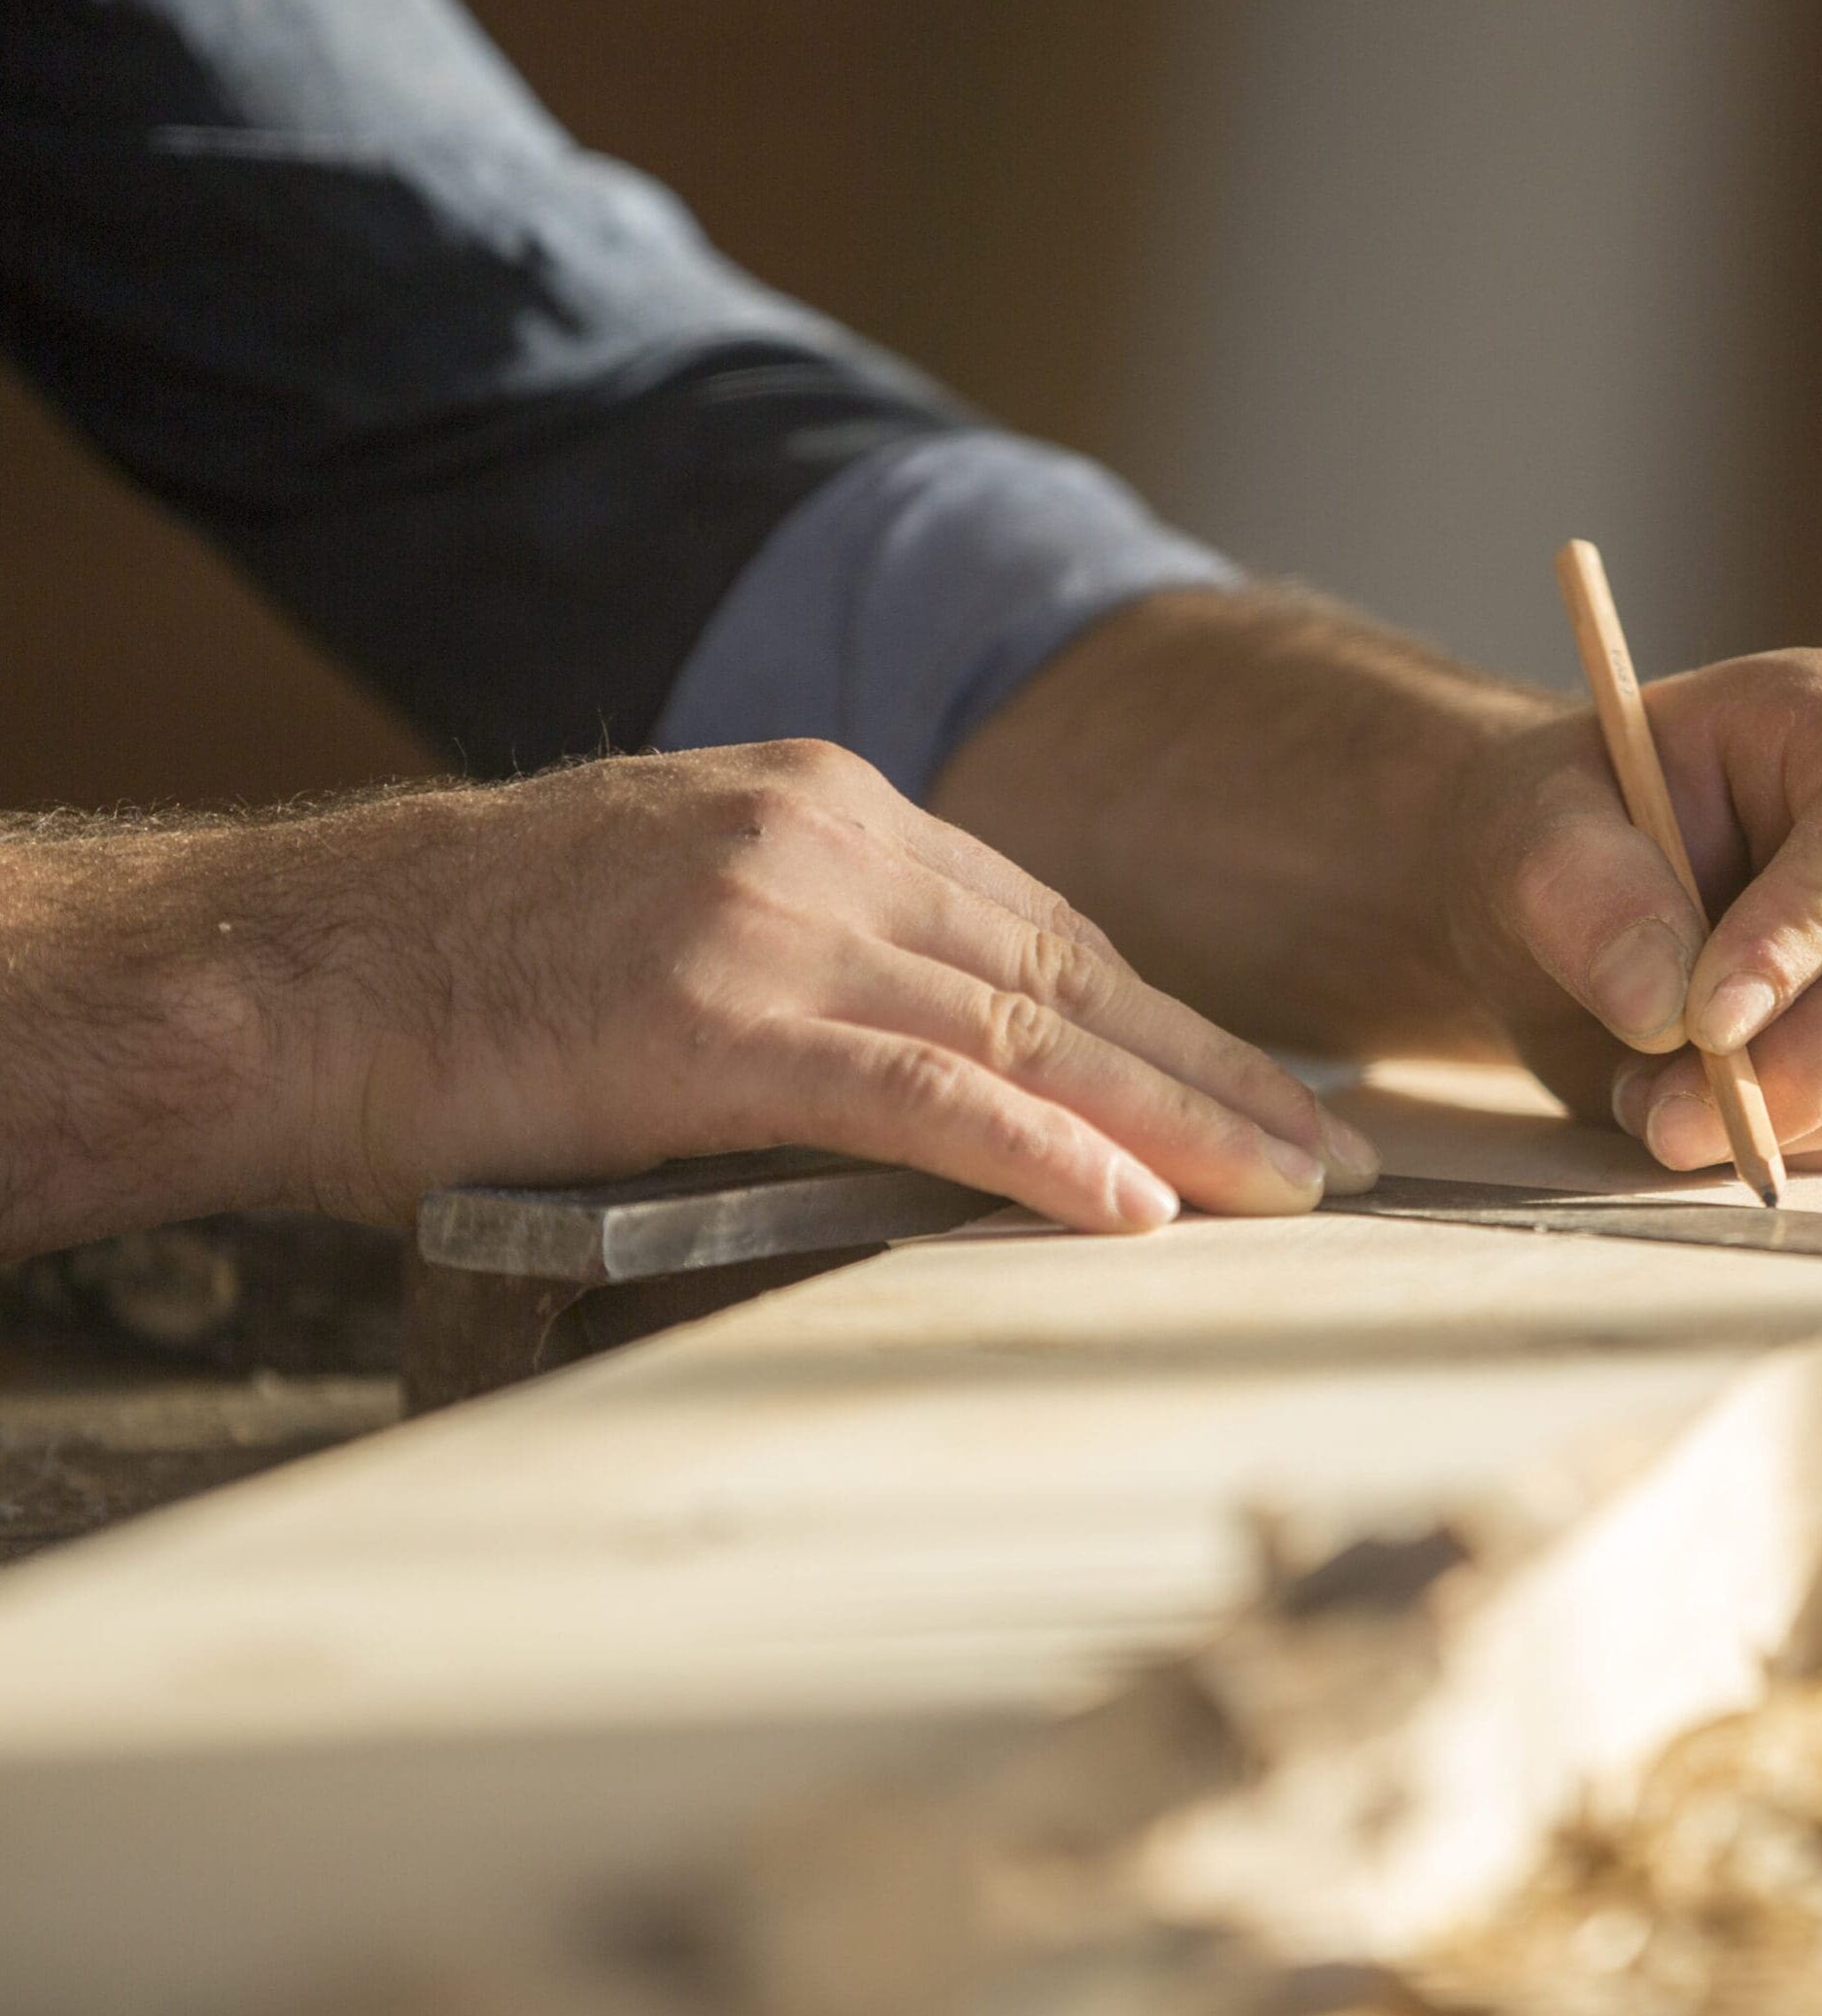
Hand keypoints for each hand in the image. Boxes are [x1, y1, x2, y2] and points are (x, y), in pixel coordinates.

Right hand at [1, 742, 1374, 1252]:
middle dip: (1220, 1070)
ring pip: (1031, 1029)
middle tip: (1336, 1153)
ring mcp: (774, 921)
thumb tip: (942, 1048)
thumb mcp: (679, 908)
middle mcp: (825, 841)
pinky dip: (1042, 1152)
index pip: (1045, 925)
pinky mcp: (715, 1020)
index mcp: (828, 808)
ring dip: (1179, 1119)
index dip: (1168, 1017)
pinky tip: (1135, 1208)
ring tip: (1289, 1193)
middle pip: (1075, 972)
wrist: (290, 964)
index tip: (1260, 1087)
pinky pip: (922, 1092)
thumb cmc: (470, 963)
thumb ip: (818, 951)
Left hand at [1442, 650, 1821, 1172]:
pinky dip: (1795, 1148)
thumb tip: (1662, 1006)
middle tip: (1674, 1116)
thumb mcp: (1525, 829)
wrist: (1551, 913)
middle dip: (1815, 1058)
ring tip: (1653, 1107)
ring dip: (1795, 1117)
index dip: (1814, 926)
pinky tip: (1693, 1115)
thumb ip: (1581, 889)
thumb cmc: (1552, 837)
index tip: (1708, 1019)